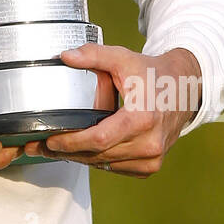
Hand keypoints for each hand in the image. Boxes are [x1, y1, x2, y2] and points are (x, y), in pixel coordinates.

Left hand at [20, 44, 202, 177]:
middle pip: (98, 155)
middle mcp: (149, 143)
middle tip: (40, 147)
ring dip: (79, 158)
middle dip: (67, 152)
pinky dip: (98, 160)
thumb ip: (93, 55)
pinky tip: (82, 150)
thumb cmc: (151, 73)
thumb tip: (65, 57)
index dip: (71, 142)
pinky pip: (116, 168)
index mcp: (142, 118)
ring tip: (53, 149)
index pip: (99, 139)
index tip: (49, 140)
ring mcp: (152, 158)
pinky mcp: (151, 165)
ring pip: (105, 165)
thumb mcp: (122, 58)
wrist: (183, 89)